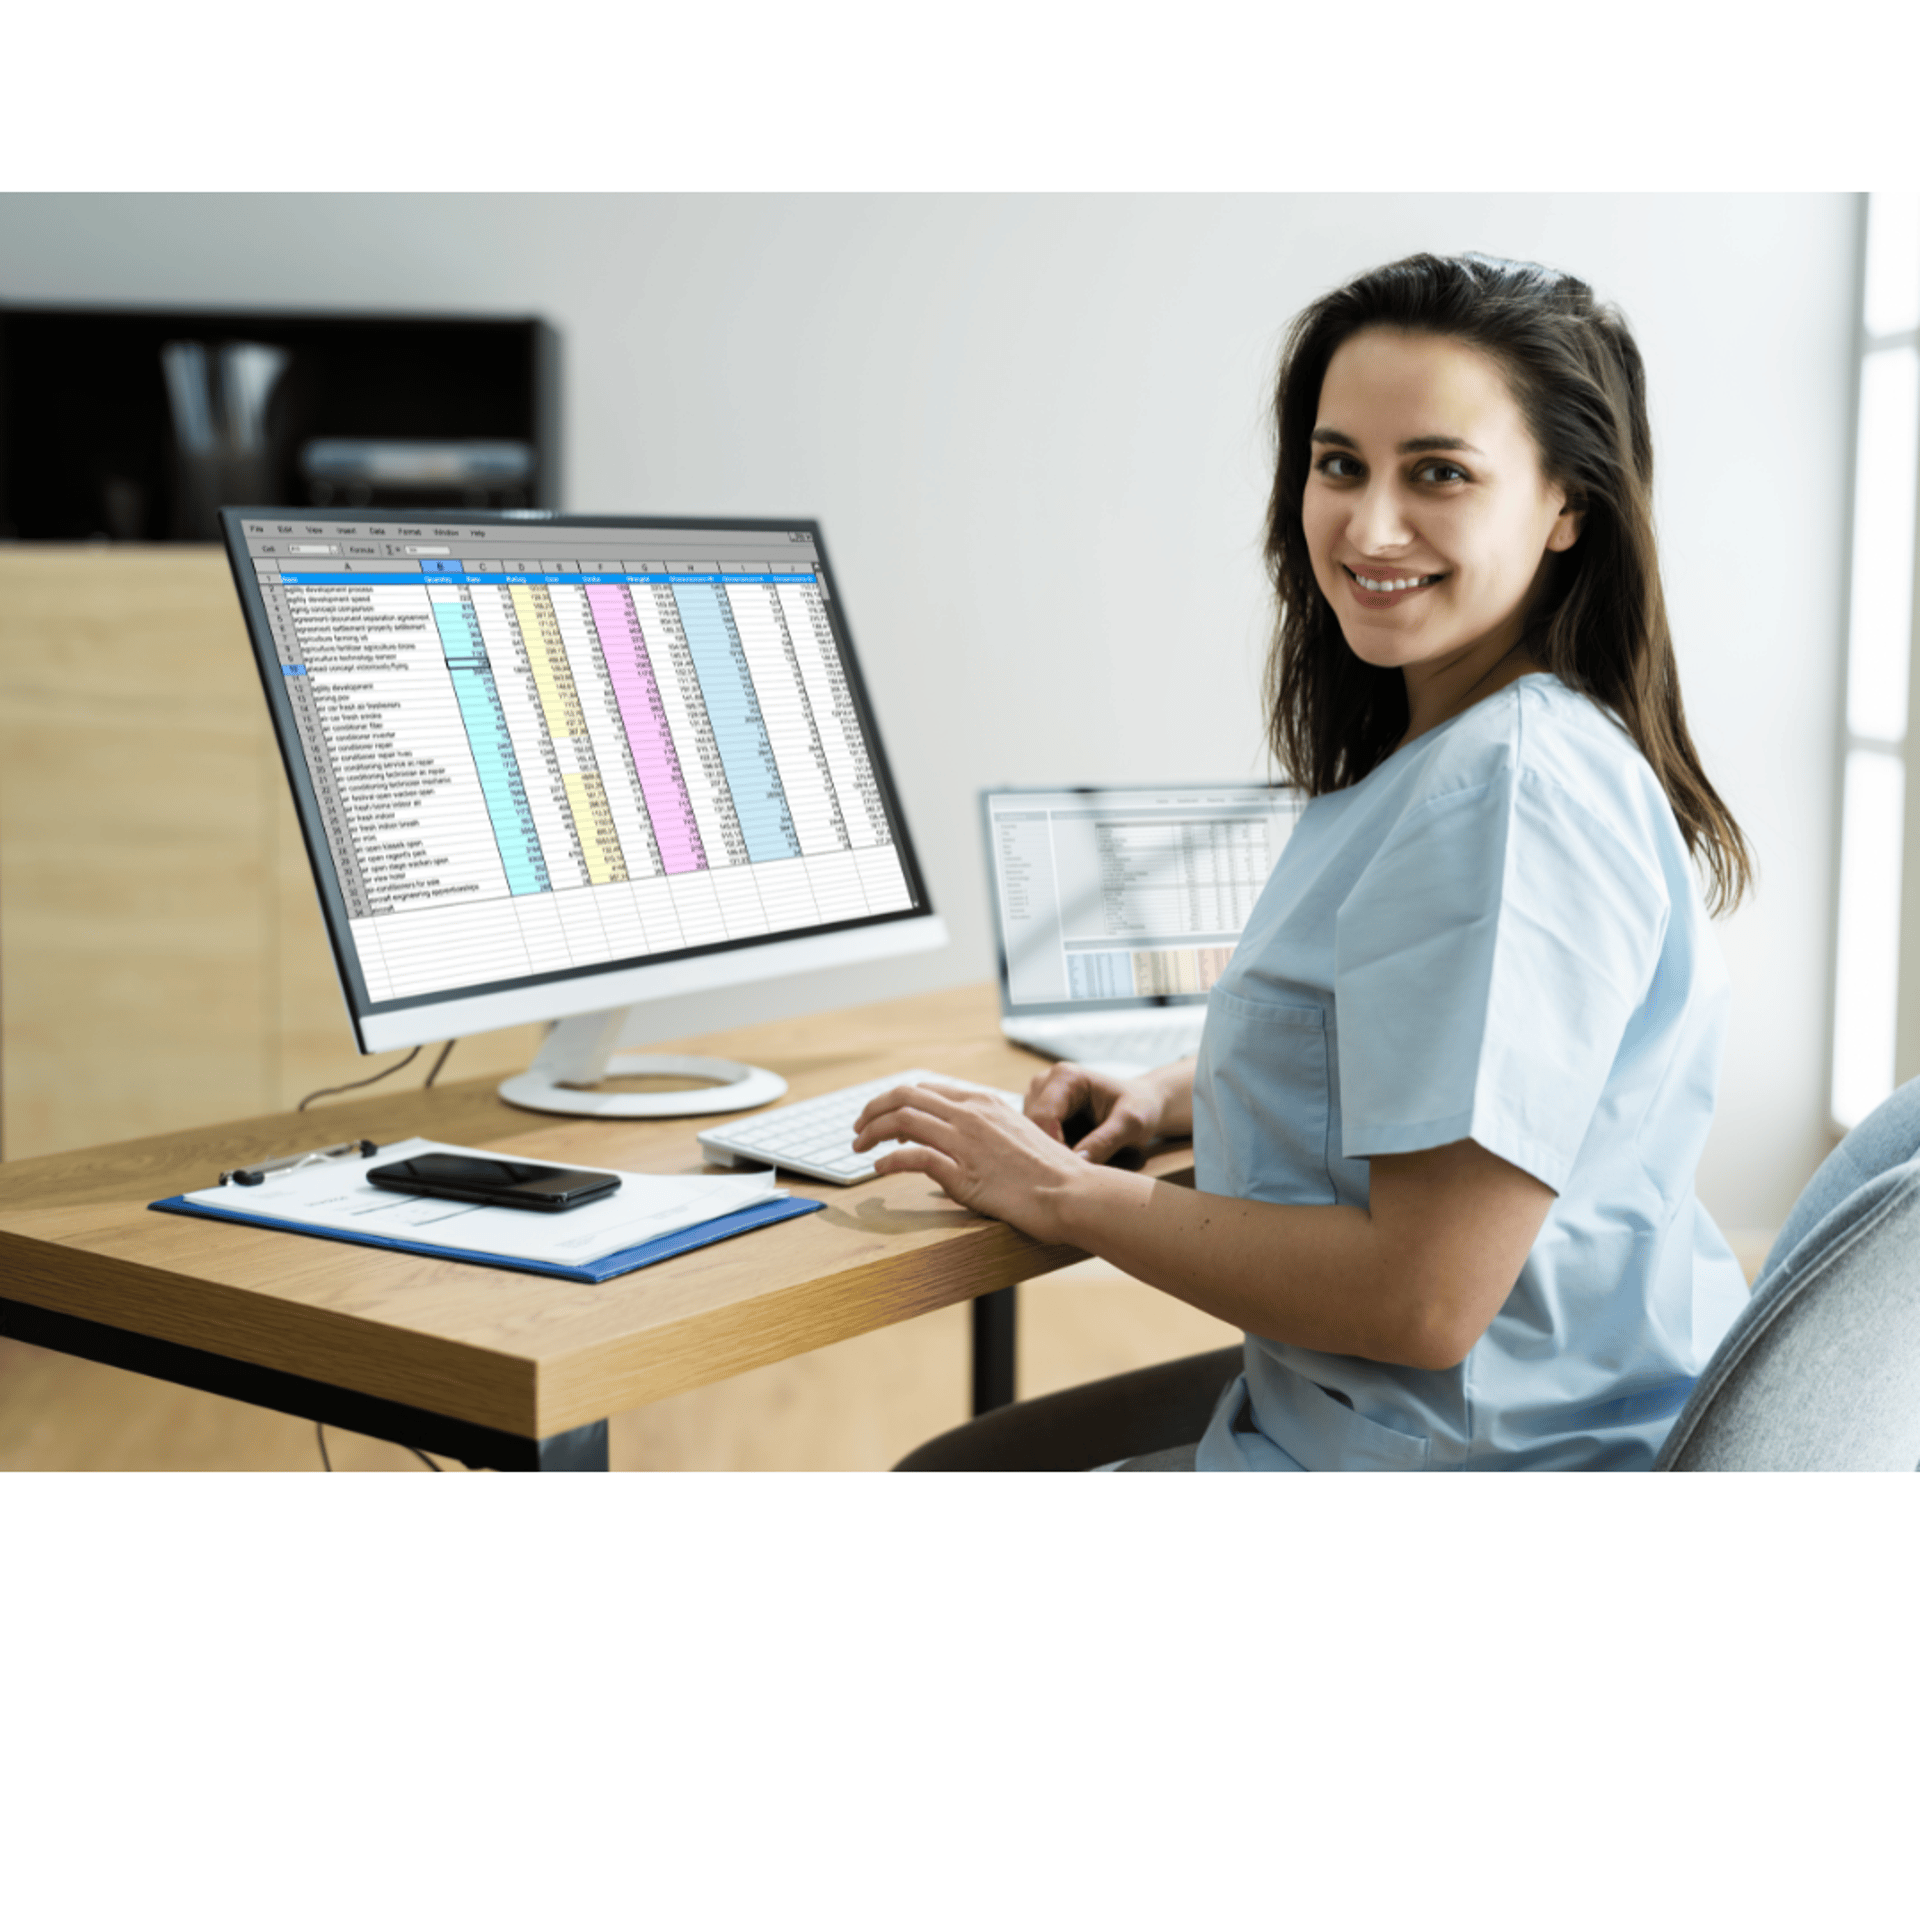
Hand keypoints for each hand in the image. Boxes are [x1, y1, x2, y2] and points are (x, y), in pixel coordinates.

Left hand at [850, 1081, 1095, 1241]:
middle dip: (872, 1110)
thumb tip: (957, 1148)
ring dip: (871, 1132)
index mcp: (983, 1103)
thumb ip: (986, 1134)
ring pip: (901, 1120)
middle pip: (904, 1096)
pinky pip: (912, 1157)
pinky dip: (888, 1161)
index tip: (882, 1117)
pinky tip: (879, 1171)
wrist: (1072, 1193)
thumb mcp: (1017, 1137)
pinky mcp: (962, 1173)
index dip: (895, 1100)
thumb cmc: (1052, 1173)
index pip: (925, 1089)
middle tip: (857, 1130)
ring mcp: (965, 1142)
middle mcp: (971, 1114)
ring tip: (858, 1149)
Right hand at [1022, 1060, 1183, 1165]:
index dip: (1055, 1148)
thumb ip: (1106, 1140)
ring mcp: (1036, 1100)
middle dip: (1054, 1154)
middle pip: (1032, 1130)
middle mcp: (1043, 1083)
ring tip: (1084, 1162)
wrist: (1141, 1104)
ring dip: (1054, 1156)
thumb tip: (1078, 1160)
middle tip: (1081, 1173)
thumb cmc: (1139, 1108)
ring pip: (1032, 1139)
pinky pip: (1037, 1142)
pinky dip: (1054, 1155)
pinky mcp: (1037, 1117)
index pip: (1043, 1119)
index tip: (1076, 1171)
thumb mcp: (1132, 1123)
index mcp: (1064, 1077)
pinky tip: (1076, 1159)